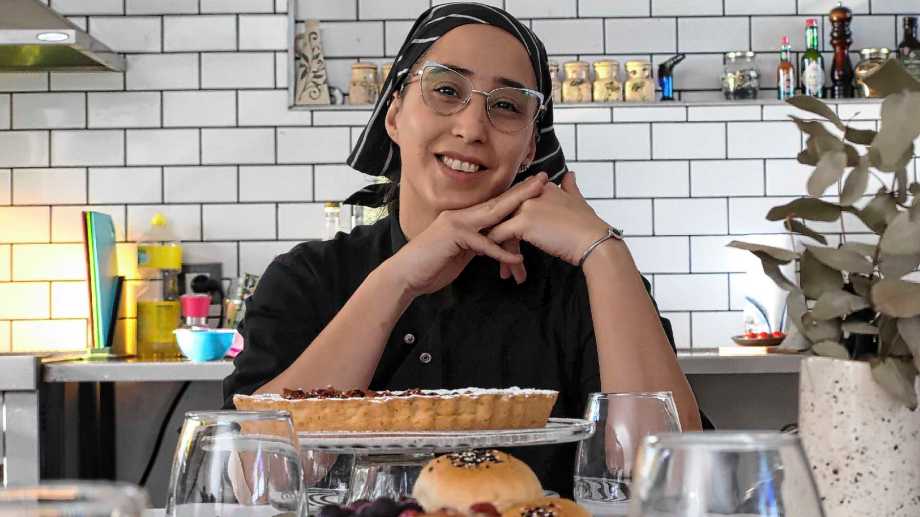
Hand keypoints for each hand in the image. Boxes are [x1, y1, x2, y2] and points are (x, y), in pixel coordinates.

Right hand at [385, 172, 548, 296]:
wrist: (405, 275)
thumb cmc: (431, 265)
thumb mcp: (459, 252)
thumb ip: (475, 244)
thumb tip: (492, 243)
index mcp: (463, 217)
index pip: (494, 204)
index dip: (515, 195)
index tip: (536, 186)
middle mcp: (460, 215)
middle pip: (497, 202)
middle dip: (522, 191)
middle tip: (544, 180)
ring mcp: (456, 224)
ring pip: (492, 215)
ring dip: (517, 209)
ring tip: (538, 203)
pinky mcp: (453, 237)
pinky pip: (482, 244)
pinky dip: (500, 252)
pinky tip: (517, 257)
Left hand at [489, 171, 611, 265]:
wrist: (594, 241)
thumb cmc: (588, 227)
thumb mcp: (579, 200)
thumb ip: (570, 187)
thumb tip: (570, 175)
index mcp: (542, 187)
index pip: (515, 200)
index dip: (511, 220)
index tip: (510, 237)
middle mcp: (531, 192)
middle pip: (505, 214)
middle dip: (501, 235)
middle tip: (499, 254)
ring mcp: (526, 206)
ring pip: (500, 225)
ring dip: (499, 248)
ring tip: (506, 271)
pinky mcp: (522, 223)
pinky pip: (498, 235)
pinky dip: (497, 252)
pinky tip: (504, 266)